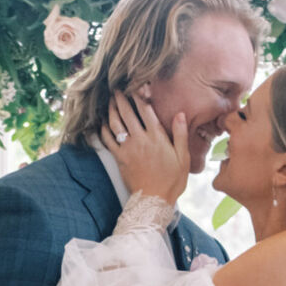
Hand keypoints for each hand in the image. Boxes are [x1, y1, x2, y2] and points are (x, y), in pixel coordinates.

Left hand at [102, 90, 187, 205]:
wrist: (154, 200)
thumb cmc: (172, 180)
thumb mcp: (183, 157)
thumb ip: (180, 134)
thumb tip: (180, 113)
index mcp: (157, 137)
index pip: (146, 110)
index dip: (139, 96)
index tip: (135, 85)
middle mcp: (141, 140)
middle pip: (127, 113)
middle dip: (121, 99)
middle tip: (117, 88)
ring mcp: (128, 149)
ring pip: (115, 124)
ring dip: (111, 110)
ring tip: (110, 101)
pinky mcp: (119, 158)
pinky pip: (108, 140)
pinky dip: (103, 130)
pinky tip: (102, 123)